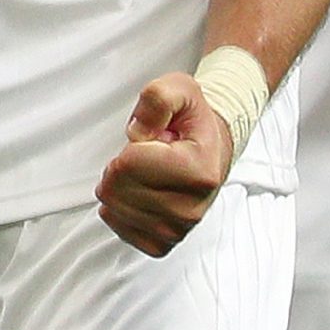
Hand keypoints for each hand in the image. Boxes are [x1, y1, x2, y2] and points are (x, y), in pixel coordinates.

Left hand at [96, 72, 231, 257]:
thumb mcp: (180, 89)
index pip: (129, 166)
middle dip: (119, 168)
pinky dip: (120, 211)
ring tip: (144, 174)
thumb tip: (137, 133)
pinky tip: (135, 195)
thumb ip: (157, 99)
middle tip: (142, 158)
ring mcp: (180, 227)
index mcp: (198, 170)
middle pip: (119, 190)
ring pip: (117, 210)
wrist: (212, 148)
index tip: (147, 143)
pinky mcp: (166, 241)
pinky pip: (123, 230)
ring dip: (119, 187)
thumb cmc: (193, 122)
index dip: (126, 149)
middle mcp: (192, 206)